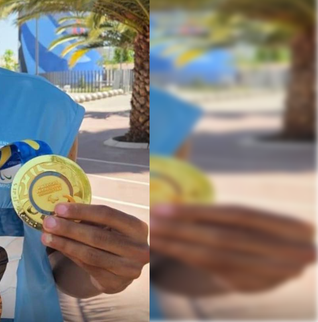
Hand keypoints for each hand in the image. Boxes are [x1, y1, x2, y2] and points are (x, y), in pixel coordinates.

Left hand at [42, 204, 149, 293]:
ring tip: (46, 236)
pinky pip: (87, 266)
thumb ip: (90, 219)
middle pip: (97, 236)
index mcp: (138, 227)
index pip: (107, 215)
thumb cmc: (114, 238)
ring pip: (90, 254)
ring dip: (64, 244)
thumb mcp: (110, 226)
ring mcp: (128, 269)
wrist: (124, 269)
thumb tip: (59, 212)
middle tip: (47, 223)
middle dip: (68, 229)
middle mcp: (138, 249)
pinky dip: (70, 255)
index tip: (58, 208)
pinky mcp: (115, 283)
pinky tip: (57, 247)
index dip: (81, 211)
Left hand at [151, 204, 317, 292]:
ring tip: (152, 235)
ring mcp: (270, 274)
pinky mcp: (252, 287)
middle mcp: (288, 252)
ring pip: (215, 258)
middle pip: (223, 238)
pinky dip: (187, 258)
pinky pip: (213, 270)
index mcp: (293, 226)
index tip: (161, 208)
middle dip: (182, 231)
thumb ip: (223, 205)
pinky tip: (165, 248)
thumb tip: (180, 157)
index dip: (198, 212)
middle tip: (150, 222)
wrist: (288, 261)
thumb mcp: (256, 214)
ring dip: (179, 247)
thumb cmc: (264, 225)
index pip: (237, 215)